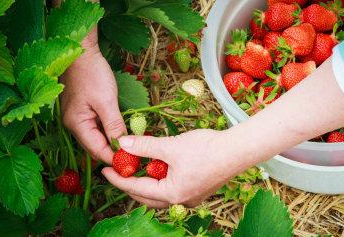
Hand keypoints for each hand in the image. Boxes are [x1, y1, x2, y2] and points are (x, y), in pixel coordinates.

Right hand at [60, 45, 125, 163]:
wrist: (81, 51)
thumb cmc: (92, 73)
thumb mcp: (106, 101)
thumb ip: (114, 125)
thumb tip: (123, 146)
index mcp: (76, 125)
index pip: (97, 151)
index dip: (115, 159)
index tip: (133, 163)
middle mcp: (74, 125)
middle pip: (96, 147)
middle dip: (114, 153)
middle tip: (135, 157)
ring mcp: (78, 118)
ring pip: (97, 138)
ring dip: (113, 143)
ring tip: (132, 147)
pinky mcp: (83, 110)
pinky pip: (97, 127)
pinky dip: (109, 132)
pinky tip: (122, 132)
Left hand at [101, 129, 253, 207]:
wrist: (238, 150)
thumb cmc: (206, 149)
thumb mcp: (170, 146)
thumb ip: (145, 146)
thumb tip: (122, 144)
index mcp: (171, 194)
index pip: (136, 188)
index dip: (118, 178)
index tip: (105, 170)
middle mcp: (180, 200)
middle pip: (146, 196)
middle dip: (130, 183)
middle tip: (118, 170)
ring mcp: (190, 197)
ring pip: (160, 193)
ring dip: (147, 181)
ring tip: (137, 167)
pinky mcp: (198, 189)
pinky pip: (172, 188)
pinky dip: (161, 179)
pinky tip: (159, 167)